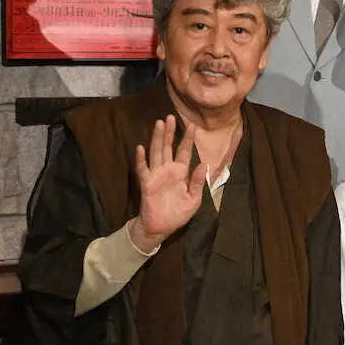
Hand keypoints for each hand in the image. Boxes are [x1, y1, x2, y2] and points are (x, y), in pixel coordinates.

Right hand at [133, 116, 205, 247]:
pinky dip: (141, 159)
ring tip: (159, 124)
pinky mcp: (146, 183)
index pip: (185, 152)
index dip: (188, 139)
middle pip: (168, 147)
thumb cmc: (178, 213)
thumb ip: (198, 182)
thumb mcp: (194, 199)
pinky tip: (140, 147)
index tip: (193, 125)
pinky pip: (143, 169)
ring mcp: (156, 175)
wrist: (161, 228)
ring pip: (156, 152)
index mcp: (181, 173)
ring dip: (157, 139)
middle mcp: (168, 170)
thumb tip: (204, 164)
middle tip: (171, 116)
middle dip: (170, 132)